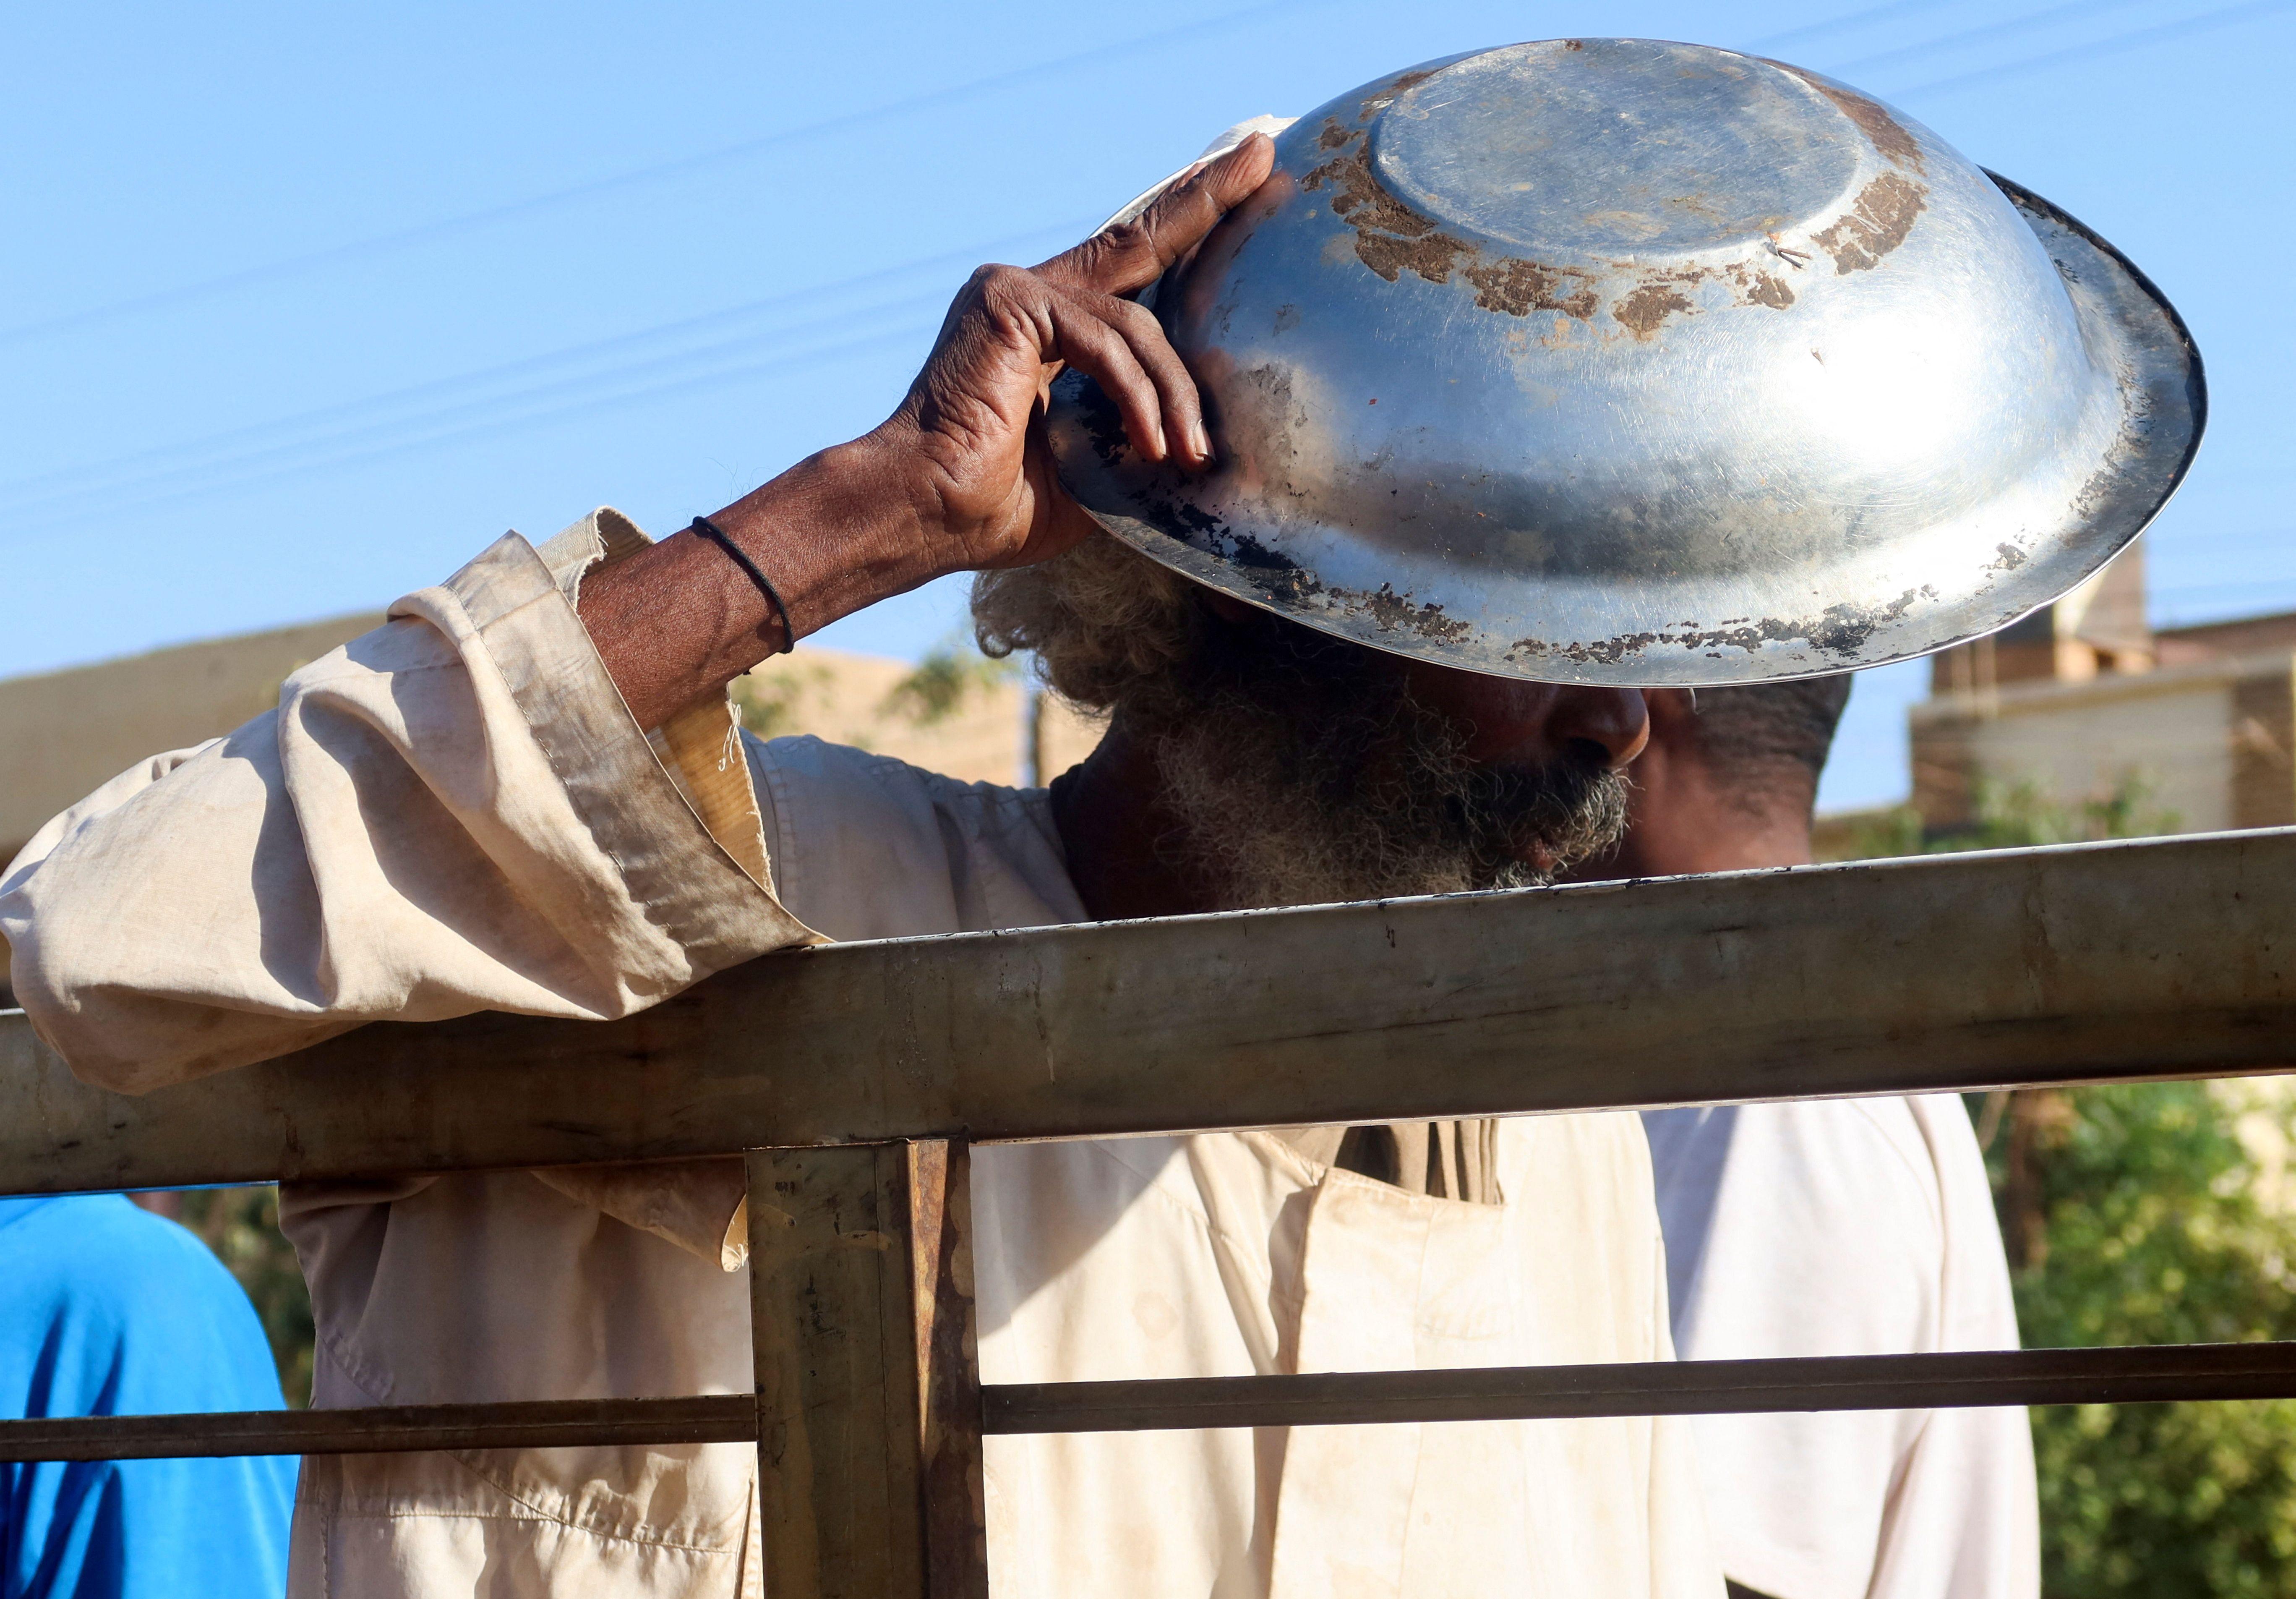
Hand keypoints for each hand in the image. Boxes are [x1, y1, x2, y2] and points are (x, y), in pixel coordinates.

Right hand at [875, 131, 1275, 573]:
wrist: (922, 515)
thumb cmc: (996, 505)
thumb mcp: (1094, 466)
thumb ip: (1140, 434)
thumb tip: (1207, 444)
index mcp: (1047, 326)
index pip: (1130, 264)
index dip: (1187, 220)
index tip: (1243, 172)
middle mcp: (1029, 292)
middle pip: (1137, 242)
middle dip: (1206, 201)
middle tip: (1262, 153)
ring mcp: (1015, 289)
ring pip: (1135, 324)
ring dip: (1174, 395)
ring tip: (1191, 455)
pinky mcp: (1009, 302)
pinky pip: (1104, 343)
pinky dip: (1137, 395)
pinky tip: (1153, 443)